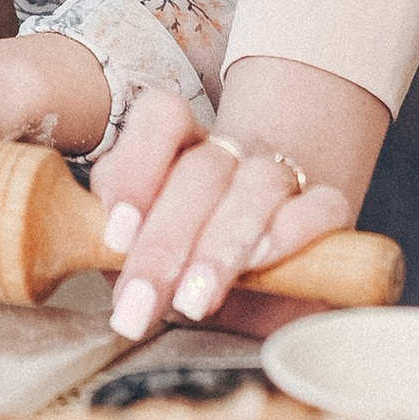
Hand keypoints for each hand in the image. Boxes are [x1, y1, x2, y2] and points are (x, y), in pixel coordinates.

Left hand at [92, 54, 381, 343]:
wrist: (269, 261)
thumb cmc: (189, 249)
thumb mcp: (142, 241)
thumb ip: (116, 232)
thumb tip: (91, 241)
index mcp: (179, 144)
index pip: (161, 117)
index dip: (138, 168)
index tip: (117, 235)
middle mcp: (230, 152)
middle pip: (202, 171)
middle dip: (167, 242)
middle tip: (142, 302)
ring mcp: (282, 174)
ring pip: (259, 183)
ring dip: (222, 245)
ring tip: (195, 299)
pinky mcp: (328, 208)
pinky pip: (321, 205)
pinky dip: (291, 231)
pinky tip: (261, 262)